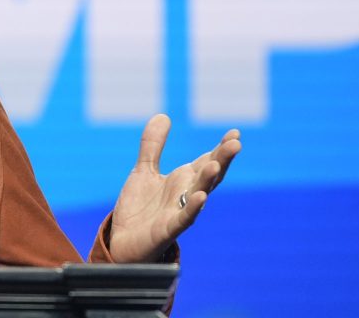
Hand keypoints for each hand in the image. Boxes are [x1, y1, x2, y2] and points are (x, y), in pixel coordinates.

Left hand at [107, 114, 239, 262]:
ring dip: (208, 180)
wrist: (123, 242)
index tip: (235, 132)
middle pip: (208, 176)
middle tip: (235, 143)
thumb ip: (153, 145)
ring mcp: (179, 213)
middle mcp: (186, 196)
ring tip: (216, 164)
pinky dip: (193, 208)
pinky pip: (183, 219)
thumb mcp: (144, 171)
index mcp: (183, 181)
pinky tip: (200, 197)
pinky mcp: (167, 230)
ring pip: (198, 194)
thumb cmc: (140, 209)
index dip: (220, 148)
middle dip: (222, 159)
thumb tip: (163, 116)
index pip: (207, 161)